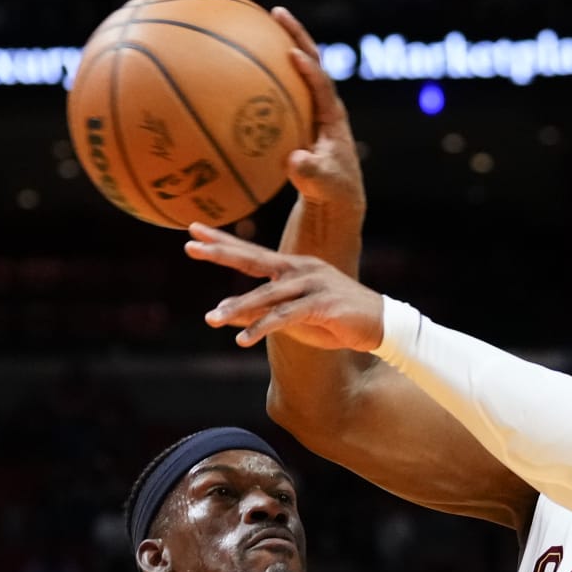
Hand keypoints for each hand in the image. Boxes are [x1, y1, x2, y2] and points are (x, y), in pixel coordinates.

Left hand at [188, 224, 384, 349]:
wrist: (382, 327)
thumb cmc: (336, 321)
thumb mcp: (293, 319)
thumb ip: (260, 314)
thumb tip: (226, 313)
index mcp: (294, 268)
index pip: (252, 253)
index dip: (222, 242)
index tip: (193, 232)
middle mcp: (301, 270)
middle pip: (254, 259)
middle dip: (221, 252)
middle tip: (190, 246)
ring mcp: (312, 285)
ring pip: (267, 295)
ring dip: (238, 307)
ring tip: (212, 318)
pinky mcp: (322, 305)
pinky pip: (285, 316)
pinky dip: (262, 328)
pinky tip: (243, 339)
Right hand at [271, 6, 364, 215]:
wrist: (336, 197)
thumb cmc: (332, 192)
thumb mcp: (324, 186)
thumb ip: (311, 174)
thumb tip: (294, 161)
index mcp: (333, 118)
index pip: (323, 85)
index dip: (310, 69)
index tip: (292, 53)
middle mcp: (323, 105)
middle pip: (311, 61)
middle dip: (295, 35)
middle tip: (276, 13)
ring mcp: (311, 108)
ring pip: (295, 69)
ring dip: (280, 44)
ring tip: (259, 21)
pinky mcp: (298, 115)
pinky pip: (280, 87)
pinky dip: (264, 72)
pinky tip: (238, 62)